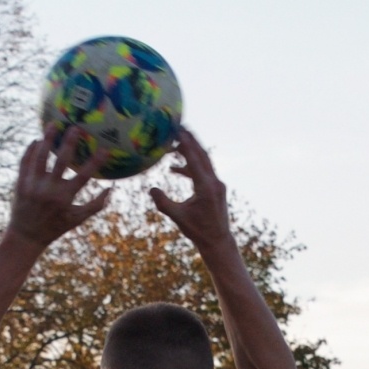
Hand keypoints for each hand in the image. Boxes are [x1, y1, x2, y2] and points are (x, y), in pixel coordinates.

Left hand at [8, 129, 110, 248]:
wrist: (26, 235)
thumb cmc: (55, 227)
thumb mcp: (77, 219)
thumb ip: (95, 205)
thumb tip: (111, 189)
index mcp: (64, 198)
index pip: (83, 176)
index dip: (95, 162)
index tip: (105, 150)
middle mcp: (48, 190)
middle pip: (61, 161)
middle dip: (69, 142)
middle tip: (76, 127)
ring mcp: (33, 185)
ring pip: (40, 156)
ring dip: (47, 139)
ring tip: (53, 124)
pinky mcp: (20, 182)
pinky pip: (25, 161)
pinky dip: (31, 149)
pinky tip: (37, 140)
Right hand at [149, 129, 231, 251]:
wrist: (217, 241)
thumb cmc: (197, 231)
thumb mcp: (177, 217)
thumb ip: (163, 203)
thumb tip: (151, 189)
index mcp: (206, 187)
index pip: (194, 159)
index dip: (185, 143)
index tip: (178, 129)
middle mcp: (214, 182)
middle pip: (202, 154)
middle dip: (190, 140)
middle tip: (178, 127)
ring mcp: (217, 185)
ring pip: (203, 162)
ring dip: (189, 153)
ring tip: (172, 147)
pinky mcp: (216, 188)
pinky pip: (202, 172)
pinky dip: (190, 168)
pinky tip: (174, 170)